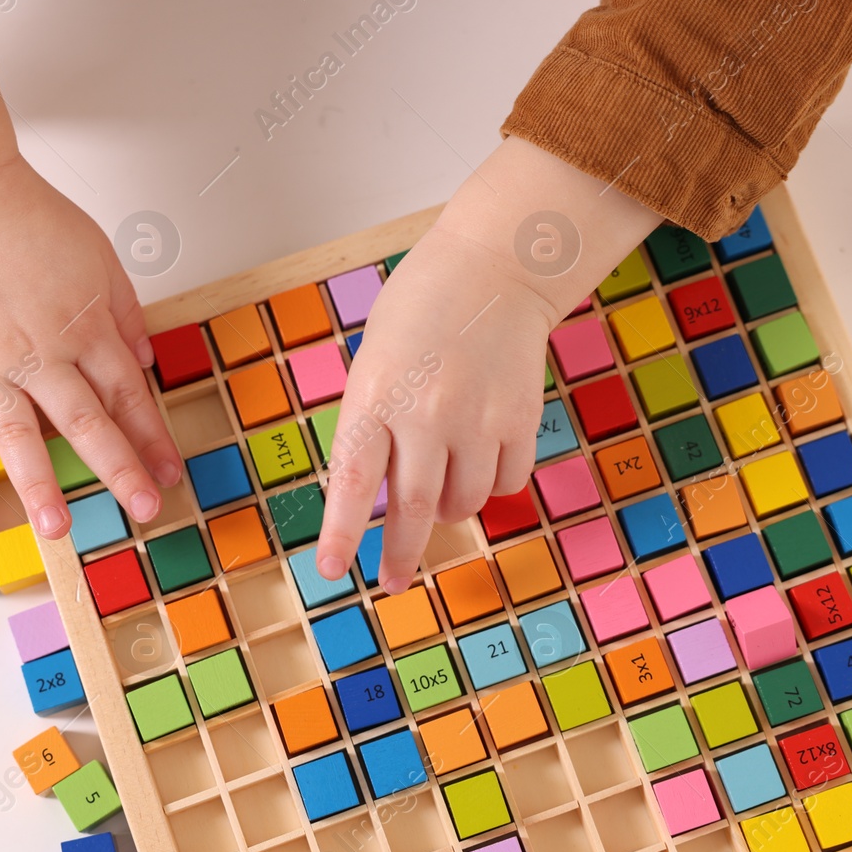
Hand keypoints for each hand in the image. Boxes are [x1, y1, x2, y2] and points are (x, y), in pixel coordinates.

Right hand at [0, 24, 178, 538]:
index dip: (152, 438)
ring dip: (40, 485)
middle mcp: (41, 352)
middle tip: (143, 511)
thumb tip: (142, 360)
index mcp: (84, 327)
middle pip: (87, 422)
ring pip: (20, 435)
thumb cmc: (25, 216)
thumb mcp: (98, 255)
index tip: (170, 473)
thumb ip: (123, 311)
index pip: (128, 394)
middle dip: (119, 471)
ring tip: (58, 529)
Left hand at [317, 137, 660, 591]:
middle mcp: (426, 412)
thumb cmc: (421, 312)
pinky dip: (491, 483)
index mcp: (376, 393)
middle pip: (412, 508)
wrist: (495, 270)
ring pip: (463, 502)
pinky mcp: (520, 420)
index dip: (341, 532)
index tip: (330, 570)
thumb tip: (378, 497)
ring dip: (448, 507)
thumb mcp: (374, 363)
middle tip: (393, 582)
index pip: (352, 479)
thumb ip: (373, 425)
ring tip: (442, 474)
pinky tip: (481, 453)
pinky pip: (506, 481)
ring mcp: (478, 418)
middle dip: (400, 553)